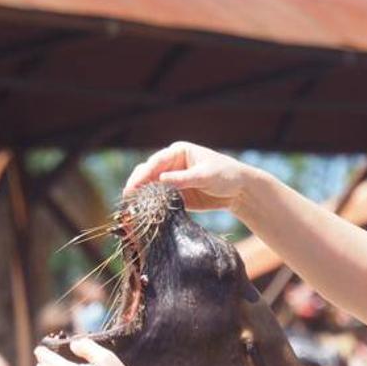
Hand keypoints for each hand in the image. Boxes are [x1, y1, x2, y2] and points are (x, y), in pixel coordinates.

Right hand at [123, 140, 262, 211]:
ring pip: (150, 187)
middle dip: (137, 185)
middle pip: (148, 173)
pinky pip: (159, 200)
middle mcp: (172, 164)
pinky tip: (143, 214)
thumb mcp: (205, 175)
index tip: (133, 186)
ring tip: (131, 208)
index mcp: (178, 152)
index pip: (156, 162)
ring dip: (141, 196)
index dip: (143, 174)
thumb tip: (160, 179)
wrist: (239, 190)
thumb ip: (183, 179)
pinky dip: (151, 206)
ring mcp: (172, 180)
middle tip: (127, 199)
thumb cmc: (225, 175)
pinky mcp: (175, 195)